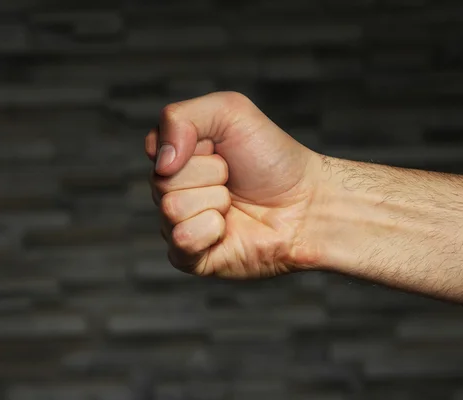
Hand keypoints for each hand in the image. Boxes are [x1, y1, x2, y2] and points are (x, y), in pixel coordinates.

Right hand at [146, 92, 317, 278]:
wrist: (307, 202)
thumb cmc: (272, 158)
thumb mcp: (230, 112)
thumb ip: (181, 118)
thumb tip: (160, 162)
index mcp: (178, 158)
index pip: (155, 148)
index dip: (191, 146)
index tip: (220, 148)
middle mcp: (173, 192)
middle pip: (161, 180)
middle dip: (209, 173)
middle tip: (233, 178)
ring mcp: (180, 225)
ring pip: (171, 208)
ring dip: (214, 201)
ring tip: (234, 203)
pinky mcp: (190, 258)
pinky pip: (181, 240)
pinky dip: (210, 230)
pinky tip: (228, 229)